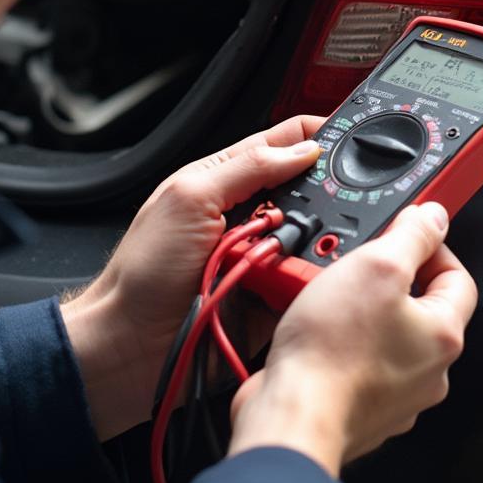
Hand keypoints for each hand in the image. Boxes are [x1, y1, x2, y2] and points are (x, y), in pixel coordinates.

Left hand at [60, 115, 322, 440]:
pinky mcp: (276, 295)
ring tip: (309, 246)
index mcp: (230, 179)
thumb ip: (247, 168)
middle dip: (330, 193)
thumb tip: (304, 149)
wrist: (129, 348)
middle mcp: (253, 215)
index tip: (353, 137)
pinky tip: (312, 278)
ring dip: (322, 239)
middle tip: (342, 199)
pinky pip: (311, 280)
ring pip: (320, 236)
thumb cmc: (141, 271)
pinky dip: (317, 279)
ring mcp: (267, 256)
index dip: (320, 135)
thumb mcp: (189, 198)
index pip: (288, 141)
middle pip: (313, 190)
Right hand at [227, 202, 477, 475]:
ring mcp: (395, 394)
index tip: (401, 235)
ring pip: (386, 334)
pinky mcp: (361, 407)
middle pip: (419, 306)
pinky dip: (341, 342)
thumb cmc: (332, 351)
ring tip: (328, 296)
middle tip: (357, 265)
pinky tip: (316, 331)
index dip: (431, 247)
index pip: (457, 277)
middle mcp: (428, 371)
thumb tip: (434, 218)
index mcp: (443, 335)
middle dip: (388, 279)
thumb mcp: (377, 266)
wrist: (291, 416)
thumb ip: (413, 236)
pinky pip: (358, 360)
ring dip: (361, 309)